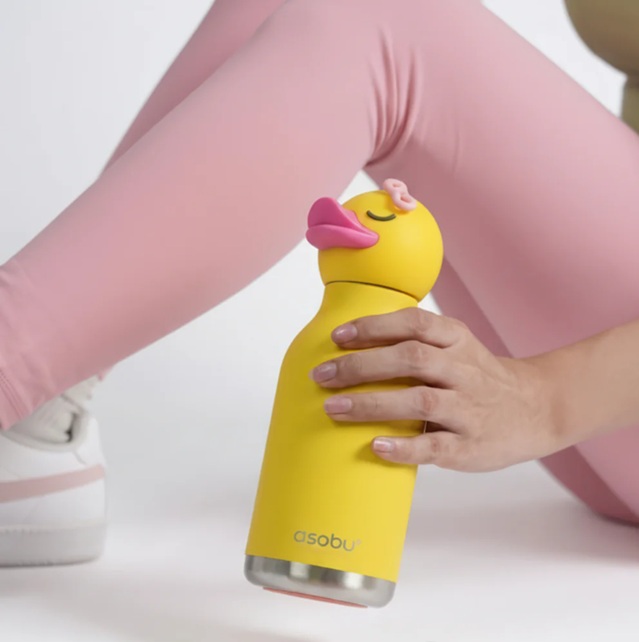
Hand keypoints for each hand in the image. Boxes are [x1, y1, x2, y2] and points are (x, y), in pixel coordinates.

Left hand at [310, 308, 562, 471]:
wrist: (536, 408)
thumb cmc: (479, 376)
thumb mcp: (457, 346)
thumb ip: (416, 341)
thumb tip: (351, 344)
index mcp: (457, 341)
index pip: (414, 323)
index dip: (374, 327)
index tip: (338, 336)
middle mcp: (463, 371)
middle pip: (410, 359)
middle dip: (360, 366)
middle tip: (322, 376)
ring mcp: (469, 409)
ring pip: (419, 402)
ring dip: (372, 404)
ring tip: (333, 409)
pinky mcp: (470, 445)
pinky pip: (435, 447)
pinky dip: (404, 448)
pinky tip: (376, 447)